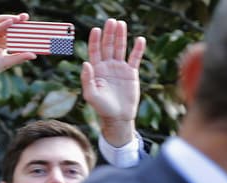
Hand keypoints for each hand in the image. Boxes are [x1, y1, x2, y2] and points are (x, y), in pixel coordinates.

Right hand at [0, 13, 35, 102]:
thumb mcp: (7, 61)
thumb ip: (19, 57)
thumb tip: (34, 55)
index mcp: (0, 42)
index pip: (11, 31)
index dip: (20, 27)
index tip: (30, 24)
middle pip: (5, 24)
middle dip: (15, 20)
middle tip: (26, 17)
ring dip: (8, 19)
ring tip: (18, 18)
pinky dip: (1, 25)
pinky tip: (9, 23)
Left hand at [81, 18, 146, 147]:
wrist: (118, 117)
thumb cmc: (102, 108)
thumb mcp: (91, 95)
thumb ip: (86, 79)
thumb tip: (85, 63)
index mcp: (96, 69)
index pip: (95, 50)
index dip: (95, 40)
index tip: (97, 30)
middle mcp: (107, 66)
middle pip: (108, 45)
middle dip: (109, 33)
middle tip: (112, 22)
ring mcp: (119, 68)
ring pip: (120, 48)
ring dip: (121, 36)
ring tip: (122, 24)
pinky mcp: (131, 73)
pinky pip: (135, 58)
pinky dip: (138, 49)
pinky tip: (140, 39)